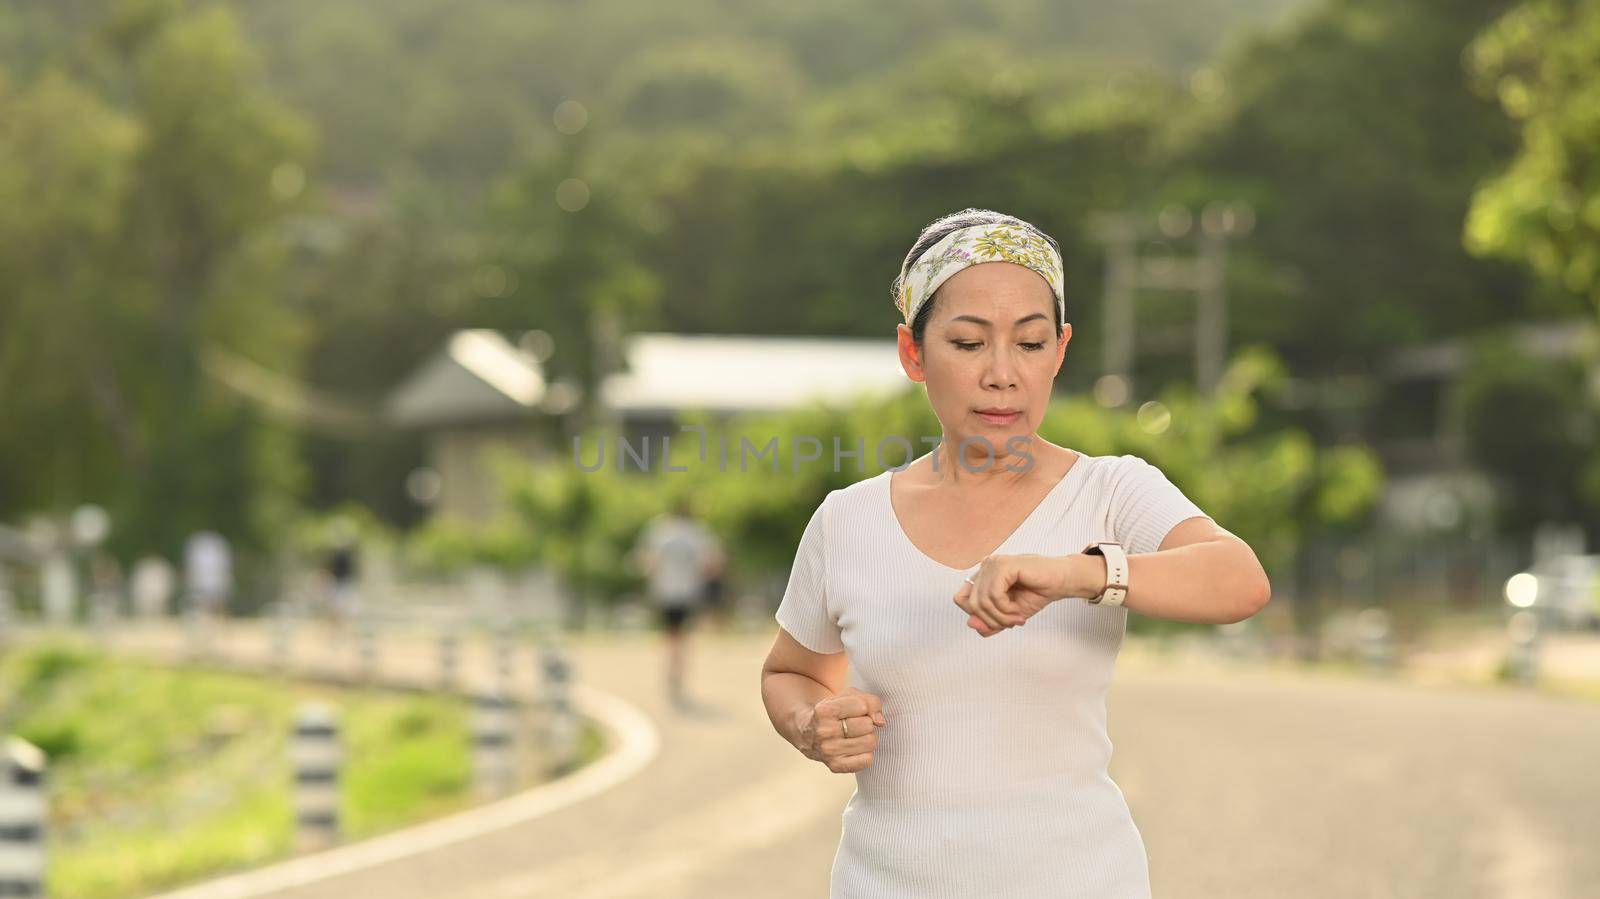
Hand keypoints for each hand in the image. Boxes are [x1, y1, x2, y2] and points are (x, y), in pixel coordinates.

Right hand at [799, 687, 887, 772]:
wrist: (807, 733)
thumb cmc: (832, 713)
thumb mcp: (847, 697)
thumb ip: (870, 701)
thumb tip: (880, 722)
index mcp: (825, 711)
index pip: (862, 706)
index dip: (863, 707)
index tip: (853, 710)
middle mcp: (824, 732)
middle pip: (868, 725)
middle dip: (866, 723)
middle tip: (855, 724)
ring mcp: (829, 751)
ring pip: (870, 742)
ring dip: (867, 737)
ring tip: (856, 736)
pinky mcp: (835, 766)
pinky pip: (867, 760)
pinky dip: (866, 753)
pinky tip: (856, 748)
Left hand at [955, 553, 1070, 636]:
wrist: (1062, 582)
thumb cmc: (1037, 593)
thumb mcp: (1009, 615)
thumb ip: (989, 622)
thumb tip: (970, 624)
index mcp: (983, 576)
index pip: (961, 599)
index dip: (978, 616)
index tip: (1001, 622)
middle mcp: (985, 567)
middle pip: (970, 603)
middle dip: (991, 620)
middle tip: (1012, 623)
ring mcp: (993, 563)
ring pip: (980, 601)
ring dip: (1001, 617)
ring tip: (1018, 618)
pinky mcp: (1003, 565)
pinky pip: (993, 595)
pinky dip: (1005, 608)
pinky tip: (1018, 610)